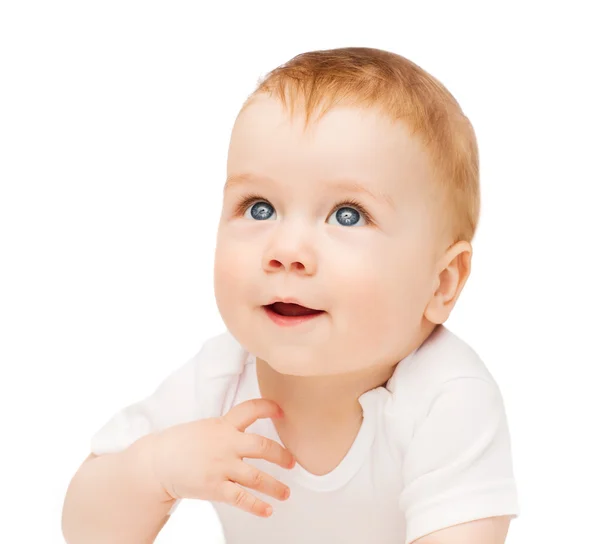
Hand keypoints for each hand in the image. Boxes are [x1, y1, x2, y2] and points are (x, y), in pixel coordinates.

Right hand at [151, 398, 294, 516]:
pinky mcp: (214, 487)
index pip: (250, 409)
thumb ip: (226, 428)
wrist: (155, 462)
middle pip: (262, 445)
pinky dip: (257, 505)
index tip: (281, 410)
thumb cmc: (179, 444)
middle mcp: (226, 443)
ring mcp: (221, 466)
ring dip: (275, 486)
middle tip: (292, 462)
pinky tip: (268, 510)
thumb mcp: (205, 427)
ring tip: (286, 493)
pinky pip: (241, 498)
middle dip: (281, 455)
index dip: (268, 407)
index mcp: (223, 425)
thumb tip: (245, 430)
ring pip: (256, 476)